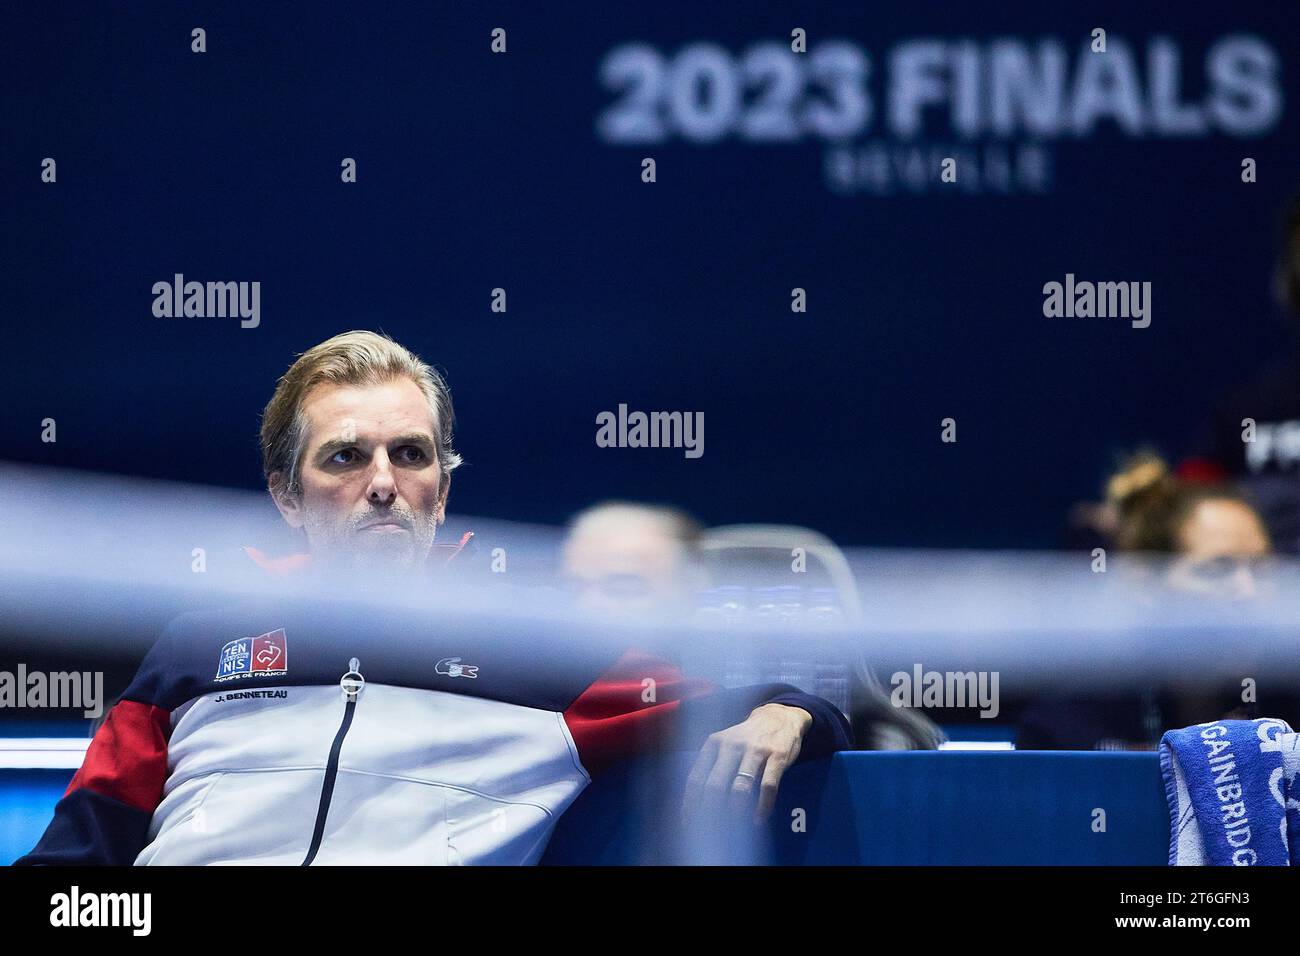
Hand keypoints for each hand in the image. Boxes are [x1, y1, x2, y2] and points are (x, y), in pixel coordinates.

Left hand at [681, 703, 812, 826]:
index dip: (691, 803)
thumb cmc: (747, 737)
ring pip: (740, 786)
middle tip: (711, 830)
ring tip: (735, 829)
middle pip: (715, 785)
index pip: (696, 777)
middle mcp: (732, 746)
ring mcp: (755, 751)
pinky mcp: (777, 757)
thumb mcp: (724, 743)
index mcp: (714, 744)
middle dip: (711, 811)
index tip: (689, 822)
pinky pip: (768, 786)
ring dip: (736, 810)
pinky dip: (762, 806)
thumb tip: (697, 802)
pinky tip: (759, 819)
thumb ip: (712, 766)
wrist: (779, 716)